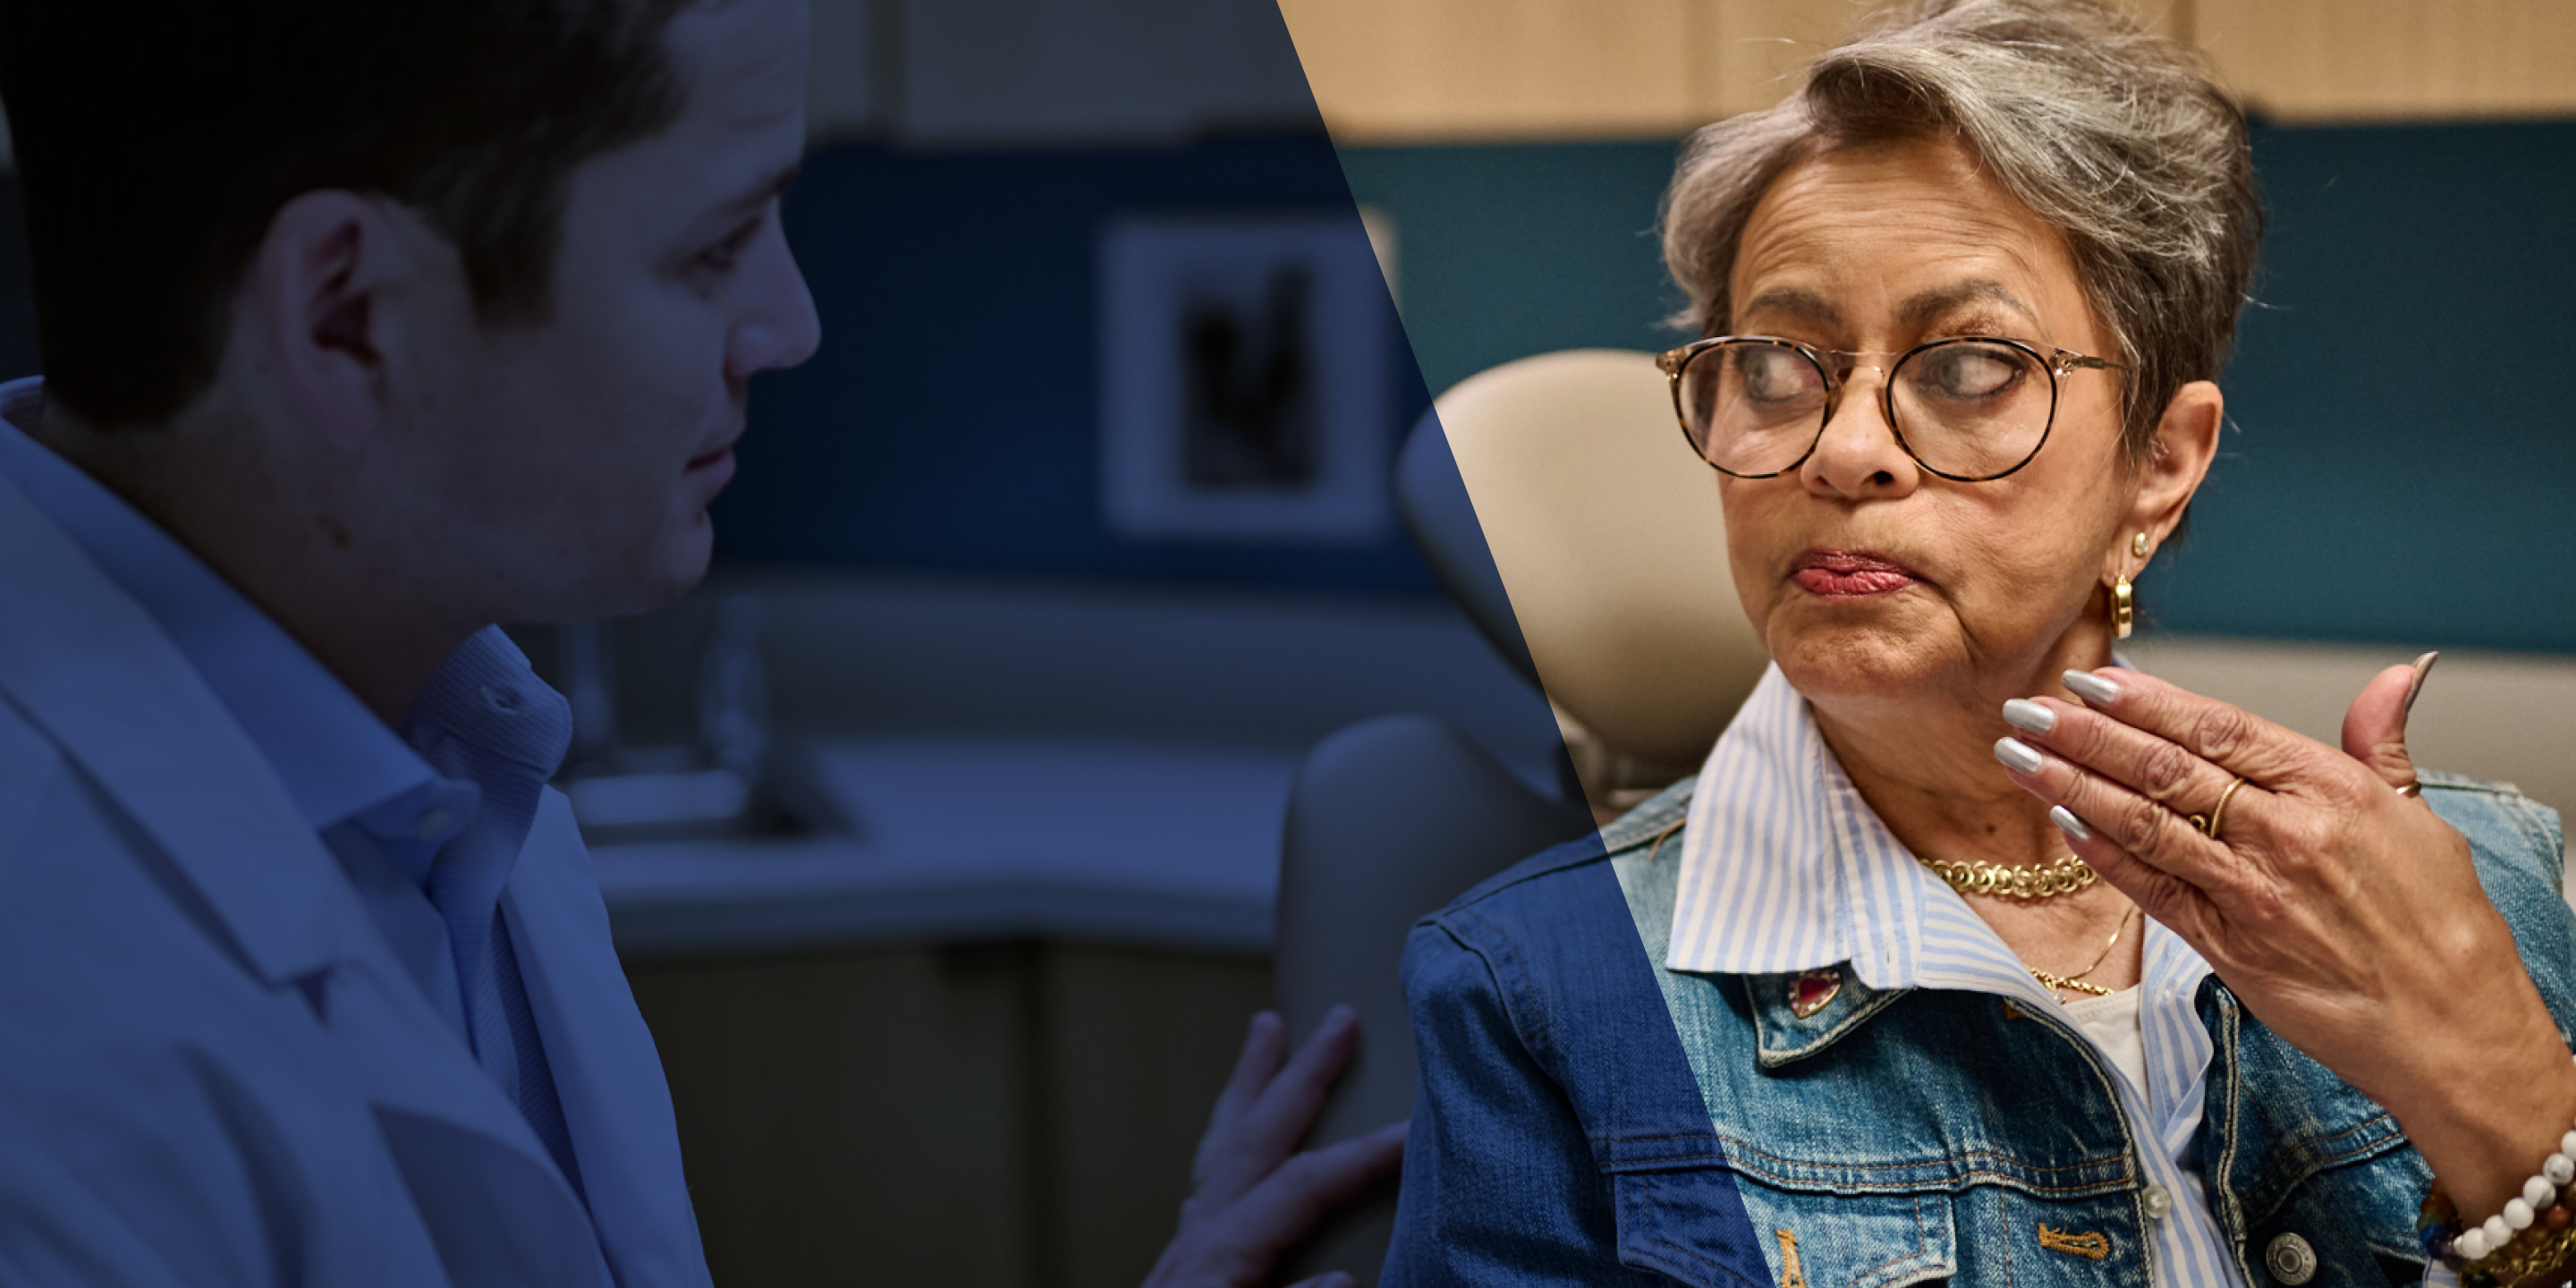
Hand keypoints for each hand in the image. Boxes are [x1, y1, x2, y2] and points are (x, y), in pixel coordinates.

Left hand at [1141, 1006, 1407, 1287]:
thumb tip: (1343, 1280)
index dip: (1360, 1156)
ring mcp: (1182, 1253)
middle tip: (1339, 1020)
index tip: (1410, 1130)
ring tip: (1267, 1031)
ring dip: (1251, 1085)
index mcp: (1215, 1260)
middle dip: (1299, 1072)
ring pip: (1220, 1149)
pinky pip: (1207, 1183)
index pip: (1300, 1186)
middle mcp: (1195, 1244)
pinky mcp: (1178, 1273)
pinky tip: (1240, 1134)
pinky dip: (1229, 1139)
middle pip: (1254, 1136)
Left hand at [1995, 657, 2575, 1217]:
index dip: (2146, 699)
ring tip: (2017, 753)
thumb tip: (2393, 676)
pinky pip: (2150, 888)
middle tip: (2027, 707)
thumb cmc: (2441, 926)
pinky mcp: (2227, 946)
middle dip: (2085, 733)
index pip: (2217, 727)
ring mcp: (2250, 891)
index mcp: (2330, 788)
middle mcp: (2284, 833)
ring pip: (2143, 822)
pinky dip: (2101, 853)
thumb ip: (2381, 743)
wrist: (2452, 1030)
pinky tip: (2059, 820)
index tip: (2091, 678)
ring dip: (2071, 784)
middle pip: (2163, 768)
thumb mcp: (2422, 817)